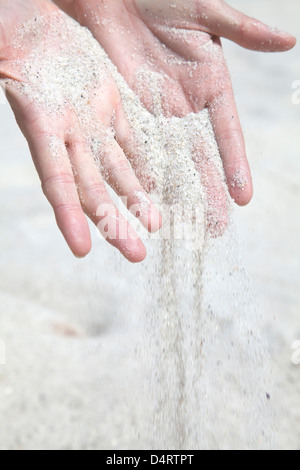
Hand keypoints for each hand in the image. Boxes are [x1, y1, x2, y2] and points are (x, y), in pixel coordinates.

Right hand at [0, 0, 161, 261]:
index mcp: (41, 128)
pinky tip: (158, 186)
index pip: (56, 181)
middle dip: (114, 222)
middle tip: (136, 255)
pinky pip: (130, 140)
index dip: (67, 216)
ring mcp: (90, 125)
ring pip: (115, 172)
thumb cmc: (12, 35)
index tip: (82, 251)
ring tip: (155, 227)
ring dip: (135, 201)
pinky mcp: (109, 108)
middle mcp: (68, 136)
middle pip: (92, 189)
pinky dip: (143, 164)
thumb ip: (24, 100)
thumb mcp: (11, 63)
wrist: (35, 26)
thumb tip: (5, 80)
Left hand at [55, 0, 295, 206]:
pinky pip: (138, 148)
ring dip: (177, 193)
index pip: (226, 134)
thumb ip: (242, 31)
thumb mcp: (205, 10)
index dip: (235, 165)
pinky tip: (148, 200)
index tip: (243, 198)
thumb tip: (289, 41)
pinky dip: (144, 173)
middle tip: (216, 230)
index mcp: (211, 84)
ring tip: (184, 226)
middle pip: (200, 158)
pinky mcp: (129, 112)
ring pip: (170, 161)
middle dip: (208, 193)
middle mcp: (186, 106)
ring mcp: (157, 113)